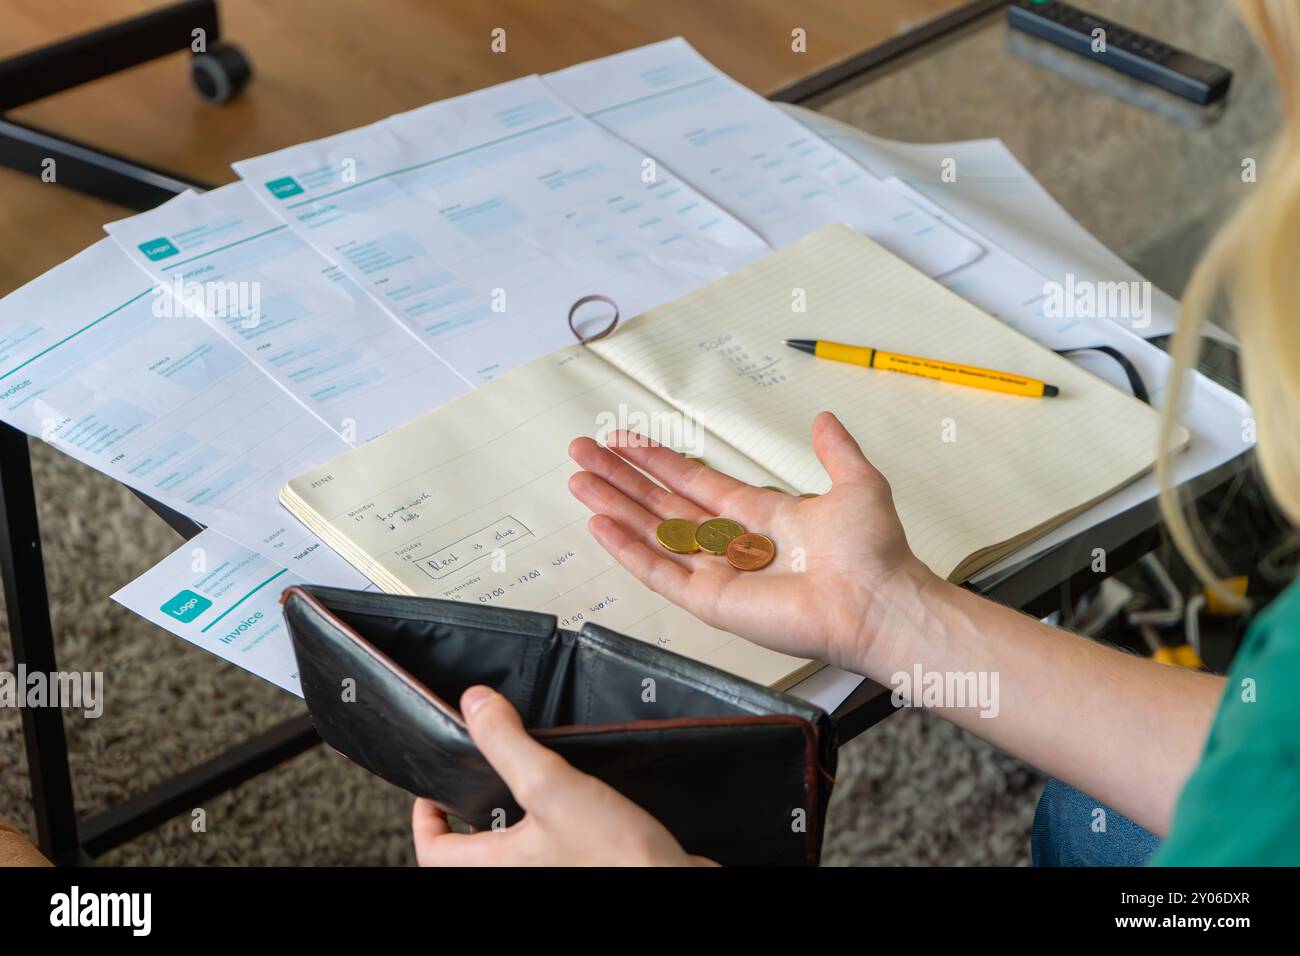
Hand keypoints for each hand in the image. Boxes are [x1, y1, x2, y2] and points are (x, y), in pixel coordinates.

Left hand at [412, 686, 710, 865]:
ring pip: (518, 844)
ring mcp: (554, 870)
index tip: (434, 791)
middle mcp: (520, 873)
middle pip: (475, 848)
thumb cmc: (616, 858)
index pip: (434, 851)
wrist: (672, 882)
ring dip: (518, 814)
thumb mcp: (550, 786)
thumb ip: (508, 744)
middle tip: (482, 778)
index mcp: (497, 866)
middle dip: (476, 811)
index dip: (426, 819)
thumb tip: (474, 706)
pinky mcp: (587, 864)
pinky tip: (580, 795)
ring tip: (530, 779)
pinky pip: (558, 843)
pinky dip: (558, 820)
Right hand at [567, 411, 940, 673]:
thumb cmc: (874, 554)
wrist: (877, 602)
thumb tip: (824, 419)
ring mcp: (718, 573)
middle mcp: (732, 543)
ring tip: (579, 481)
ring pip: (651, 533)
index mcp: (760, 515)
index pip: (694, 482)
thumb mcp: (856, 483)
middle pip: (661, 504)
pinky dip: (628, 550)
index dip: (658, 459)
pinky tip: (600, 525)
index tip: (625, 439)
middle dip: (621, 477)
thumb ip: (834, 450)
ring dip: (614, 507)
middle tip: (583, 452)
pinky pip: (659, 573)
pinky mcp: (711, 601)